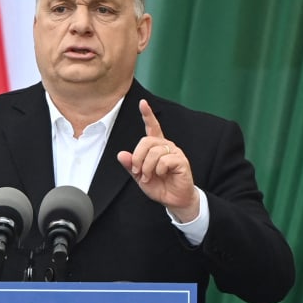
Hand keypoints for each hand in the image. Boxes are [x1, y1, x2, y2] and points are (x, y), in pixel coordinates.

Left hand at [116, 99, 199, 221]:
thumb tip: (121, 154)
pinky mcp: (181, 161)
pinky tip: (162, 175)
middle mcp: (166, 146)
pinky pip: (164, 160)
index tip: (143, 103)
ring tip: (149, 177)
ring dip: (147, 167)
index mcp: (156, 147)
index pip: (152, 127)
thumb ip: (131, 165)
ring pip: (154, 152)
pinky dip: (158, 170)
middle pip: (146, 141)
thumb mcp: (139, 177)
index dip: (147, 114)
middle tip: (139, 172)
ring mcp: (175, 152)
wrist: (173, 200)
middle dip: (138, 158)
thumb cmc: (159, 186)